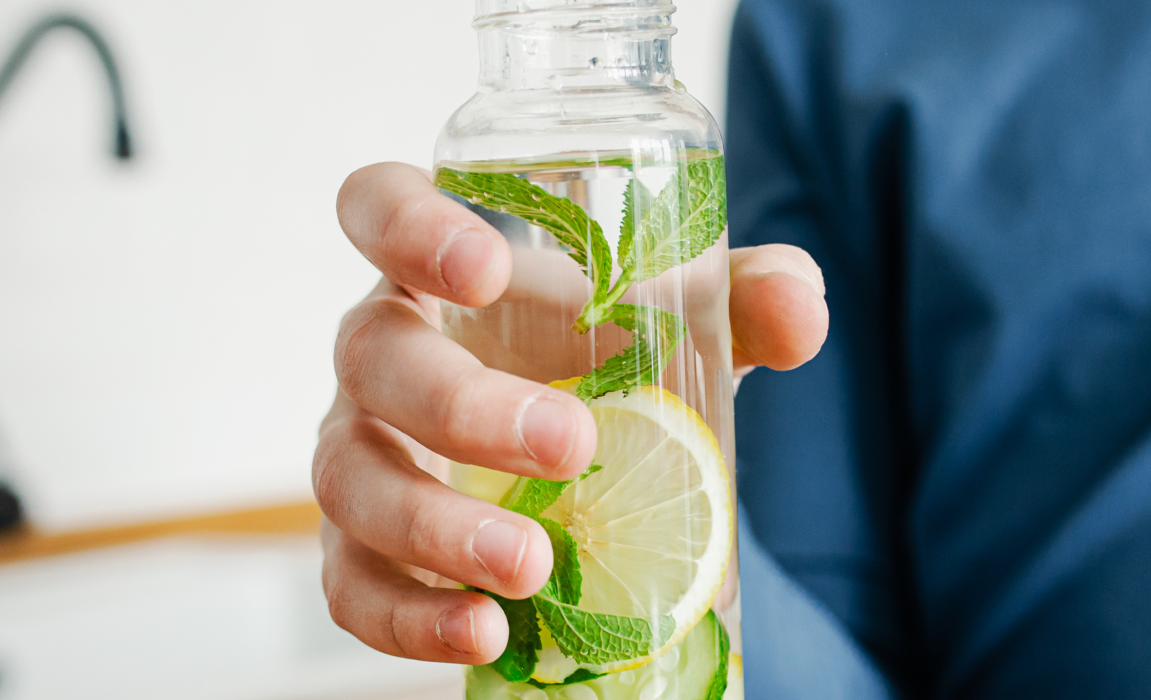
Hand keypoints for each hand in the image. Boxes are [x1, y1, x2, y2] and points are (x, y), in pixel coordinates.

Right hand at [315, 162, 828, 663]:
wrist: (570, 462)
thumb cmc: (599, 359)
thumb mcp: (674, 322)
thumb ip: (743, 300)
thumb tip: (800, 309)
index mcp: (438, 268)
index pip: (377, 206)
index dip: (407, 224)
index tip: (484, 267)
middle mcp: (381, 351)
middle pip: (375, 358)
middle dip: (463, 405)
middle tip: (571, 446)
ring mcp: (356, 451)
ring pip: (350, 480)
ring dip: (435, 529)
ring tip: (530, 567)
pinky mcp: (356, 550)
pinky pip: (351, 587)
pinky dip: (409, 618)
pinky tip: (483, 633)